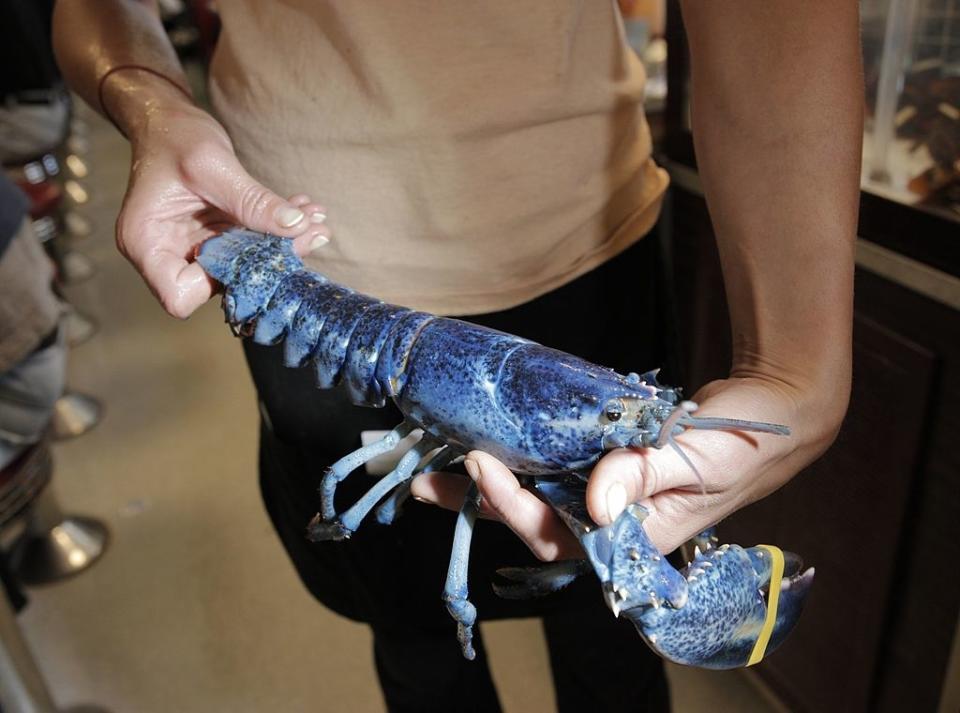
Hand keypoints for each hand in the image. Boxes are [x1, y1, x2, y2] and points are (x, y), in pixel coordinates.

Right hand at [115, 92, 328, 317]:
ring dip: (281, 245)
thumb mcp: (212, 164)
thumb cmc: (175, 136)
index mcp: (146, 244)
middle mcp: (167, 254)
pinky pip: (250, 246)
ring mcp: (192, 249)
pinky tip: (304, 211)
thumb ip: (251, 200)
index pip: (179, 297)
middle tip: (311, 231)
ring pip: (244, 266)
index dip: (219, 284)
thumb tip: (296, 226)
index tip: (255, 253)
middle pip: (220, 283)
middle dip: (268, 261)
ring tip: (314, 219)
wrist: (169, 120)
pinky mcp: (215, 239)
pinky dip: (276, 231)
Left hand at [411, 373, 842, 558]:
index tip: (485, 463)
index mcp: (636, 537)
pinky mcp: (606, 468)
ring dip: (485, 486)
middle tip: (426, 479)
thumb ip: (645, 477)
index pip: (561, 538)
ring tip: (434, 467)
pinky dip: (519, 460)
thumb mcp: (697, 461)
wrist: (772, 415)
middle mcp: (613, 524)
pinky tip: (486, 443)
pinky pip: (553, 470)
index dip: (515, 508)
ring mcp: (608, 498)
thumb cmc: (742, 444)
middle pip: (533, 525)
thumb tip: (595, 503)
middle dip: (479, 504)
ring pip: (536, 499)